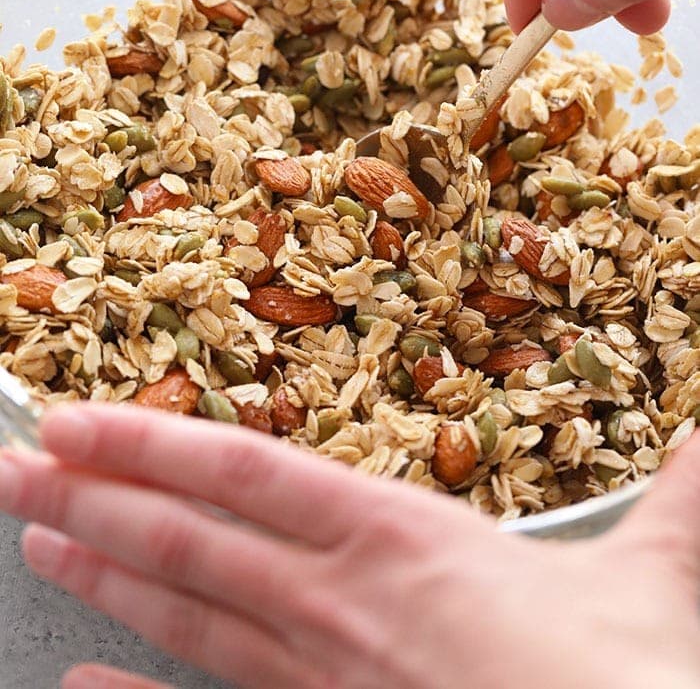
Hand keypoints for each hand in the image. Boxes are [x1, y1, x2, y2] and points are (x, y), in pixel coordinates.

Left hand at [0, 406, 699, 687]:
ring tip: (38, 535)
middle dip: (99, 493)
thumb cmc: (626, 685)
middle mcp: (343, 604)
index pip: (250, 471)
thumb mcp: (661, 578)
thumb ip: (677, 498)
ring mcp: (324, 684)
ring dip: (106, 574)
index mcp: (404, 539)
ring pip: (191, 617)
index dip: (159, 439)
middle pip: (195, 537)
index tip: (85, 417)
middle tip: (18, 464)